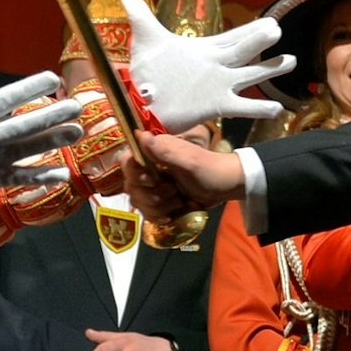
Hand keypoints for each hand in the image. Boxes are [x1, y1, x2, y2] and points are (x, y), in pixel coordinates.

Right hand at [0, 26, 83, 203]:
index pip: (7, 98)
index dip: (30, 88)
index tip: (53, 78)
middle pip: (24, 126)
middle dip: (53, 116)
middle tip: (78, 106)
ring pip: (27, 150)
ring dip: (54, 142)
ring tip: (78, 132)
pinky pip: (19, 178)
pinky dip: (41, 176)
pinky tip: (64, 173)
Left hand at [123, 0, 293, 128]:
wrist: (141, 103)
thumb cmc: (147, 72)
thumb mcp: (146, 40)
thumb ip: (141, 17)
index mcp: (205, 50)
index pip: (233, 36)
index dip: (250, 29)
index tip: (270, 21)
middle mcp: (218, 67)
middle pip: (244, 51)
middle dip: (259, 41)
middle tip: (277, 30)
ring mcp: (220, 86)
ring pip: (250, 76)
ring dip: (270, 70)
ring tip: (291, 61)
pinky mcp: (216, 106)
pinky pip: (242, 107)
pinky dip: (259, 109)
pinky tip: (276, 109)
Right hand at [125, 131, 244, 220]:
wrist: (224, 185)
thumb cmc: (208, 168)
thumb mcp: (187, 159)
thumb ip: (163, 150)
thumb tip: (140, 135)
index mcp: (152, 153)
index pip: (126, 162)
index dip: (135, 175)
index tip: (152, 180)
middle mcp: (148, 168)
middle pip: (130, 187)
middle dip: (152, 195)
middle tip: (173, 191)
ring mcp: (152, 186)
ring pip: (138, 202)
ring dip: (158, 207)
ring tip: (178, 201)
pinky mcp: (158, 201)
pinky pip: (147, 213)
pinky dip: (160, 216)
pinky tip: (174, 213)